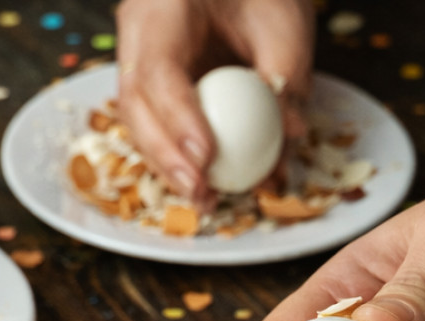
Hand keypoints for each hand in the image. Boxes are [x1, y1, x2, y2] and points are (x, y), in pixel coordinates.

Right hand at [116, 0, 313, 205]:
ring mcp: (137, 55)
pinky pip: (153, 122)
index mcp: (164, 8)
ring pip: (136, 119)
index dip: (178, 118)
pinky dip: (176, 154)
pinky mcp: (149, 80)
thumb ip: (288, 74)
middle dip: (165, 156)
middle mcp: (139, 32)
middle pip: (134, 102)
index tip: (206, 157)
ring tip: (203, 198)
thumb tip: (290, 134)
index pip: (158, 69)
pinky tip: (202, 181)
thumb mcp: (285, 20)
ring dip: (167, 164)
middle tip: (200, 192)